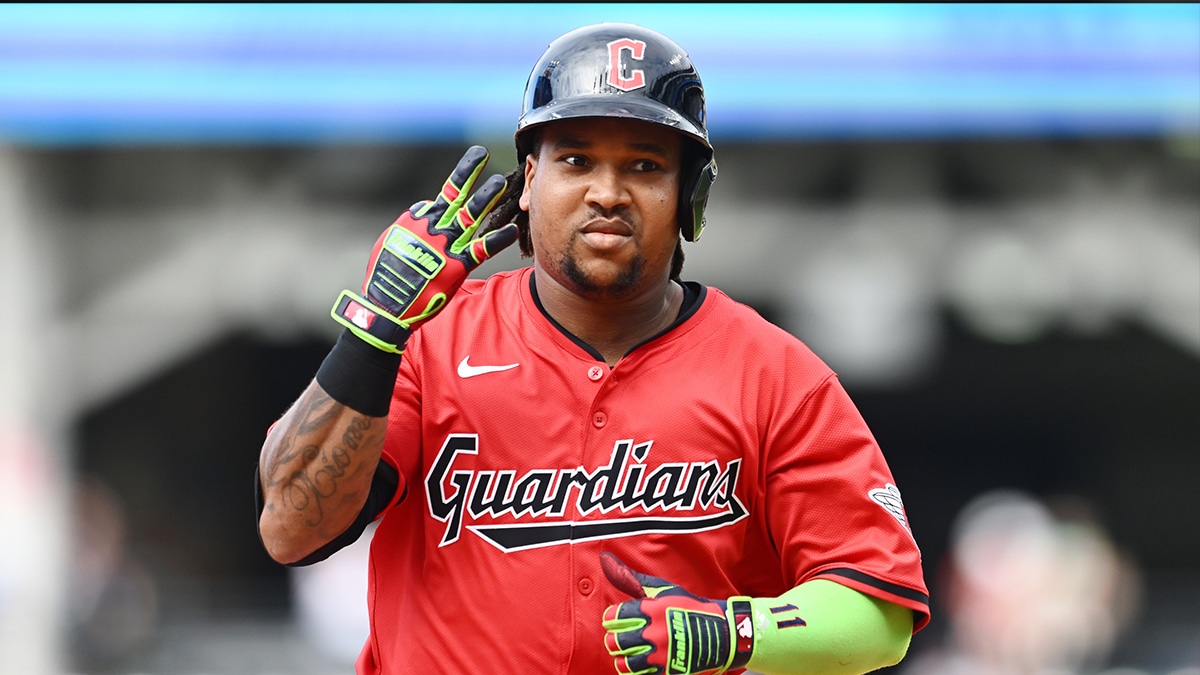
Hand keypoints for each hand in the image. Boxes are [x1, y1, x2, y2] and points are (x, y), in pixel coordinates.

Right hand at [331, 146, 518, 352]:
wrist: (387, 305)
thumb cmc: (386, 275)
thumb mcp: (391, 241)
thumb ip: (410, 223)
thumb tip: (424, 208)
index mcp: (417, 222)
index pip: (440, 199)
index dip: (455, 184)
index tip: (471, 167)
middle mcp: (433, 229)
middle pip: (455, 196)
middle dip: (470, 174)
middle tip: (483, 155)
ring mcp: (446, 246)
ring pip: (470, 216)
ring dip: (486, 198)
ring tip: (501, 181)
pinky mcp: (457, 266)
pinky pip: (481, 249)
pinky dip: (497, 239)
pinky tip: (512, 230)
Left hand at [600, 552, 754, 674]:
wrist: (722, 632)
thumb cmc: (691, 609)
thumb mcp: (666, 590)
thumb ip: (637, 581)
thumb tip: (610, 562)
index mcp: (652, 610)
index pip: (615, 616)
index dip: (611, 619)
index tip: (614, 620)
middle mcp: (655, 632)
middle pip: (617, 640)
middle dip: (614, 639)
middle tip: (618, 637)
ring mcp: (661, 654)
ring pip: (625, 662)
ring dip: (622, 657)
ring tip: (627, 652)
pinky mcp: (668, 670)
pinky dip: (636, 671)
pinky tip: (639, 663)